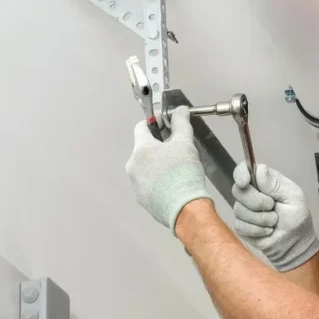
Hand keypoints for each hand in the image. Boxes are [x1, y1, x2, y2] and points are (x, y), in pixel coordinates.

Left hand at [125, 106, 211, 232]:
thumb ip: (181, 123)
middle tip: (177, 150)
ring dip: (157, 165)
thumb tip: (180, 110)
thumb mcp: (185, 143)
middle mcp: (133, 166)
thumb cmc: (183, 173)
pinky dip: (158, 181)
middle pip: (144, 149)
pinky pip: (148, 184)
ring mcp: (135, 184)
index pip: (141, 127)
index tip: (167, 125)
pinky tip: (173, 185)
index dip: (155, 123)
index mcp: (141, 149)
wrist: (185, 208)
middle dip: (159, 146)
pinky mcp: (142, 199)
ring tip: (176, 170)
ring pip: (145, 167)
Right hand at [231, 162, 318, 271]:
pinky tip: (266, 231)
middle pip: (238, 190)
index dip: (241, 174)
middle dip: (257, 202)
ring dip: (260, 219)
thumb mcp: (293, 198)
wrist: (294, 244)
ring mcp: (244, 210)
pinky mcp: (241, 226)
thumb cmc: (296, 218)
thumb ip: (275, 184)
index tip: (245, 182)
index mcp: (264, 181)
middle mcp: (251, 193)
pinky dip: (256, 230)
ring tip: (273, 222)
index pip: (244, 170)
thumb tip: (259, 169)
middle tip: (272, 207)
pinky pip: (239, 225)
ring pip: (239, 209)